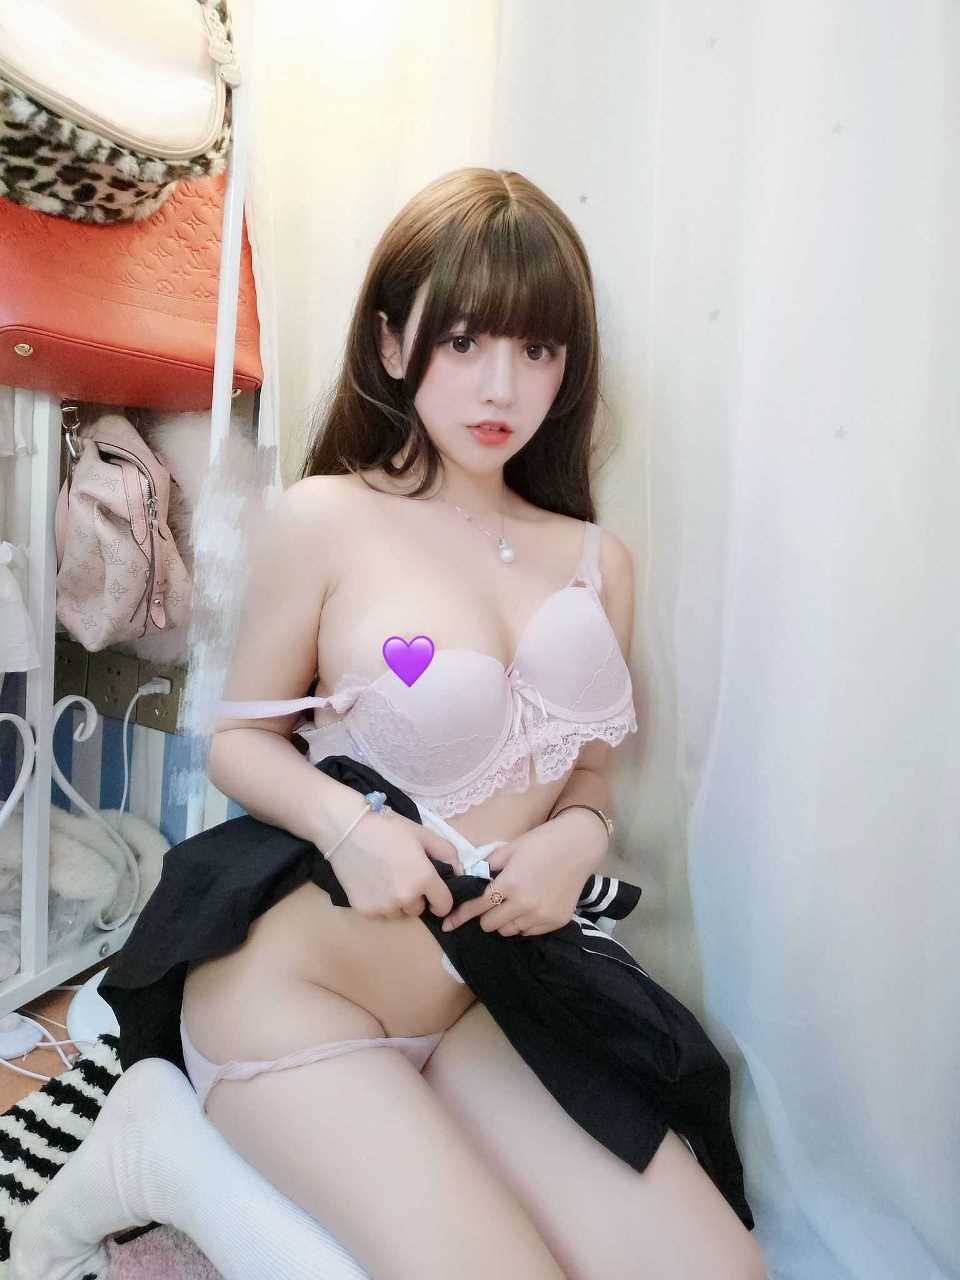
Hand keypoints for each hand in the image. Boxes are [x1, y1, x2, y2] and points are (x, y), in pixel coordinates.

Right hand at [324, 806, 462, 921]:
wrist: (345, 827)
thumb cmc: (387, 827)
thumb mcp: (423, 834)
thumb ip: (447, 854)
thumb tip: (459, 873)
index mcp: (423, 879)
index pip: (444, 905)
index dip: (442, 897)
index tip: (434, 889)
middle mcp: (405, 898)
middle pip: (419, 909)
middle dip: (416, 896)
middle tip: (403, 873)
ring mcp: (383, 907)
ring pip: (399, 913)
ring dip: (398, 901)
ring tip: (386, 876)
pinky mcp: (364, 910)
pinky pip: (381, 913)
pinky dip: (380, 902)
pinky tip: (372, 880)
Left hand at [440, 812, 606, 936]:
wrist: (578, 846)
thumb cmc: (541, 843)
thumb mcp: (510, 849)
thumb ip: (489, 866)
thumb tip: (472, 879)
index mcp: (510, 884)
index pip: (478, 907)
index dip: (460, 916)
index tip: (448, 925)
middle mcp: (524, 905)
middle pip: (490, 925)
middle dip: (485, 916)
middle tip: (492, 903)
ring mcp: (541, 916)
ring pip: (509, 932)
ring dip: (504, 921)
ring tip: (512, 905)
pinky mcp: (555, 922)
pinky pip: (528, 932)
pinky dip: (523, 924)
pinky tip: (529, 908)